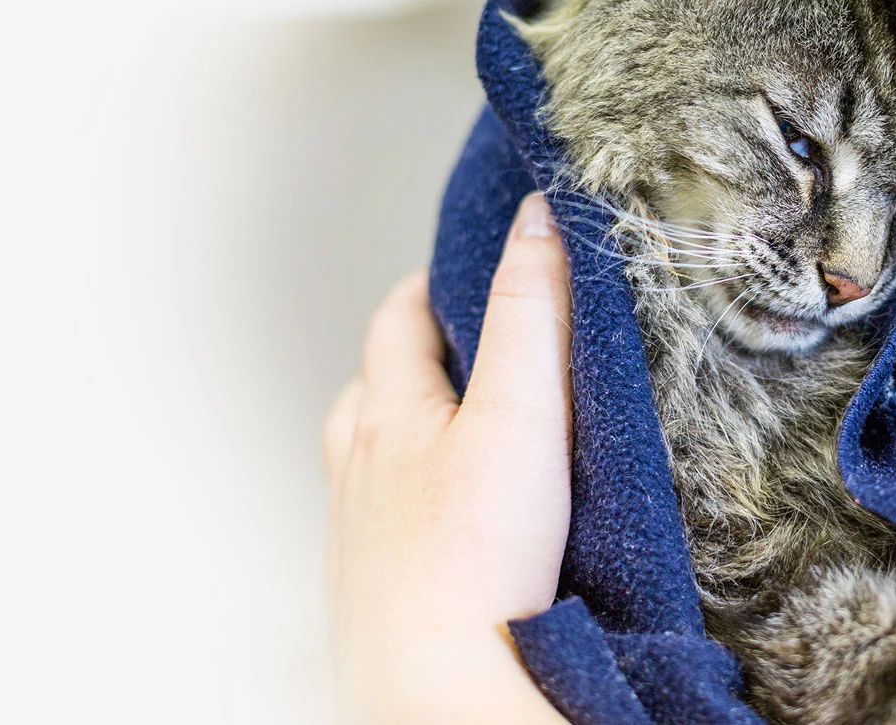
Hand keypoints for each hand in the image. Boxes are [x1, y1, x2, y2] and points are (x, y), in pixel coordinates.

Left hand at [323, 193, 573, 724]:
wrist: (436, 685)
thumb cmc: (473, 559)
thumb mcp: (521, 416)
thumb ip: (532, 313)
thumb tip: (538, 217)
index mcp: (386, 415)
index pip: (397, 322)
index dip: (430, 288)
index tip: (464, 272)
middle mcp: (357, 470)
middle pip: (372, 390)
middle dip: (414, 358)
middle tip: (468, 344)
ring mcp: (359, 537)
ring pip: (370, 464)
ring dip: (403, 436)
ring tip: (455, 436)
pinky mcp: (375, 595)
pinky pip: (385, 530)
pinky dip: (411, 509)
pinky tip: (451, 531)